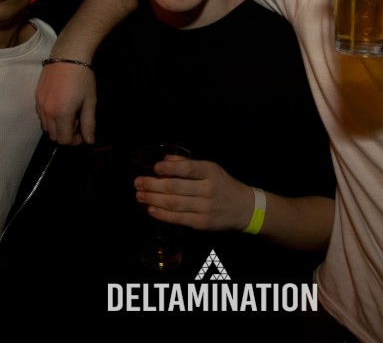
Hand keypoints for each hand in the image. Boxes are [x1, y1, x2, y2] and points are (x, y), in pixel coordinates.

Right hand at [36, 61, 95, 144]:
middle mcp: (47, 112)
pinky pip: (41, 115)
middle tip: (77, 123)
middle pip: (53, 136)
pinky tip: (59, 106)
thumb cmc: (83, 78)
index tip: (82, 133)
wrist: (68, 56)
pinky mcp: (36, 97)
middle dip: (65, 135)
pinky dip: (49, 118)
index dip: (74, 141)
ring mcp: (39, 104)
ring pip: (45, 127)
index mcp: (62, 114)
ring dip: (57, 127)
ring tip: (68, 114)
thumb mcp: (90, 101)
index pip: (64, 140)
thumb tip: (89, 141)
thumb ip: (88, 123)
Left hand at [135, 158, 252, 231]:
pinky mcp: (202, 223)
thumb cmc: (223, 185)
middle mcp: (208, 189)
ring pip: (174, 203)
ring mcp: (205, 208)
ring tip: (140, 195)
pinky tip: (151, 209)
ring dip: (153, 199)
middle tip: (137, 182)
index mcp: (211, 172)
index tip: (155, 167)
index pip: (188, 168)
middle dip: (153, 185)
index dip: (170, 168)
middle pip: (175, 187)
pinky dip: (162, 214)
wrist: (244, 208)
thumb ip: (188, 163)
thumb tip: (164, 159)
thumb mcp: (211, 168)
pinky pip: (178, 219)